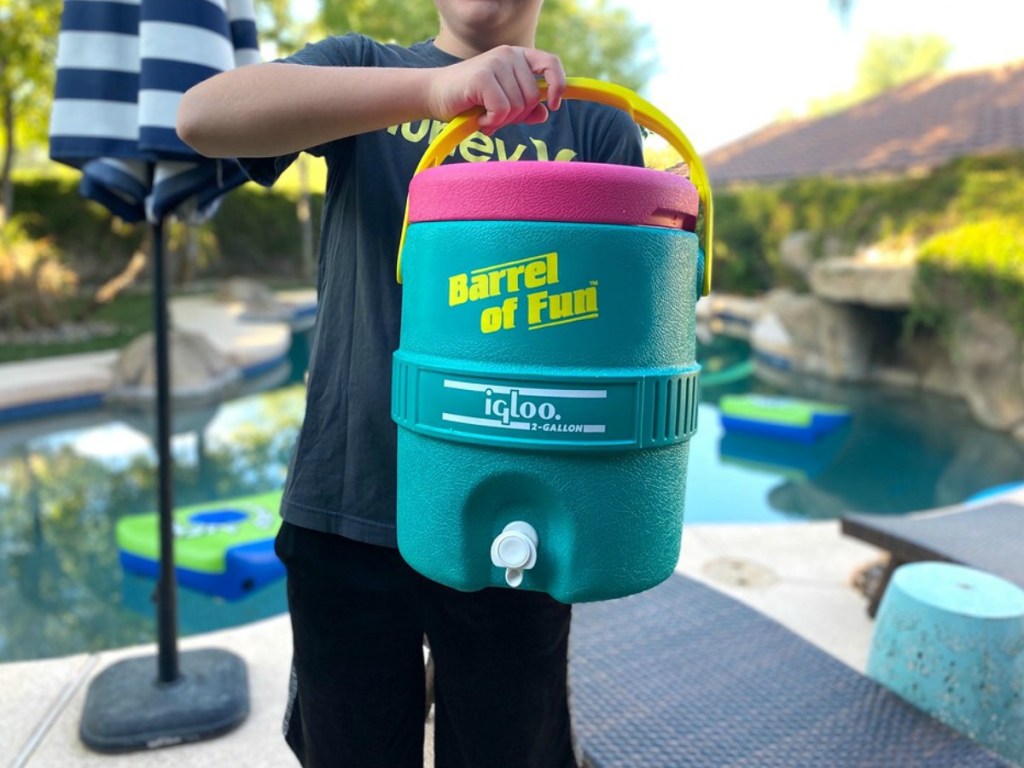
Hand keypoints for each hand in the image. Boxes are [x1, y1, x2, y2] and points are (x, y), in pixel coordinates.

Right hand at [427, 45, 565, 132]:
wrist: (433, 96)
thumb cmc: (469, 101)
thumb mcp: (502, 105)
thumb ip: (524, 108)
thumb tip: (544, 113)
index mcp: (518, 57)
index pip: (551, 63)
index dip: (557, 85)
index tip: (553, 105)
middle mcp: (509, 54)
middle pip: (533, 97)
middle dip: (517, 116)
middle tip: (496, 118)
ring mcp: (496, 62)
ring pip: (518, 106)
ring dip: (501, 121)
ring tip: (484, 117)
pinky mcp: (483, 76)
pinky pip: (502, 110)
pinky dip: (491, 122)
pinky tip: (479, 119)